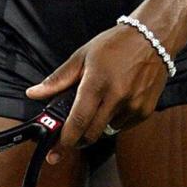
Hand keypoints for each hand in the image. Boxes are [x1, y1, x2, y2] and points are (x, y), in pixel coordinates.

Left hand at [27, 24, 169, 162]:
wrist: (153, 38)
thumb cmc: (116, 44)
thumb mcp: (83, 55)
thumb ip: (58, 79)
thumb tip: (33, 94)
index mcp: (97, 82)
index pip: (78, 120)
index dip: (65, 139)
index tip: (56, 148)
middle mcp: (116, 97)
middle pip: (91, 133)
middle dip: (78, 137)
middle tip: (72, 132)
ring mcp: (133, 105)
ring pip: (107, 130)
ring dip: (98, 125)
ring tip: (101, 102)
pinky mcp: (145, 111)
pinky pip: (123, 125)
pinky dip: (115, 119)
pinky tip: (117, 100)